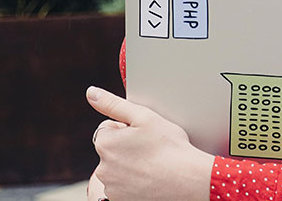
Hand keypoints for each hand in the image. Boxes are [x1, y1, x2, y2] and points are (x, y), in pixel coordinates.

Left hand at [87, 86, 213, 200]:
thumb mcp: (143, 116)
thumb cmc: (171, 148)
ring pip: (118, 170)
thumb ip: (113, 103)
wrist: (190, 181)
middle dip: (126, 149)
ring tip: (152, 167)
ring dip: (130, 167)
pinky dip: (134, 185)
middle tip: (150, 152)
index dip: (128, 130)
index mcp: (105, 144)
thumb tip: (91, 93)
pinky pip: (124, 188)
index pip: (109, 129)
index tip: (144, 137)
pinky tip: (150, 181)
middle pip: (112, 151)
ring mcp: (112, 188)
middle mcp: (103, 169)